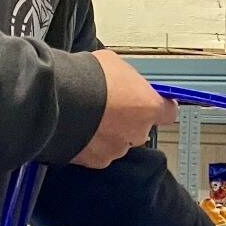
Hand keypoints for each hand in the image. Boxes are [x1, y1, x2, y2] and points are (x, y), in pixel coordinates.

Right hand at [71, 50, 176, 168]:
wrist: (57, 99)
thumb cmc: (87, 77)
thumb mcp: (113, 64)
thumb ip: (125, 79)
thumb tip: (122, 82)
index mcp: (149, 107)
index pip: (168, 112)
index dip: (160, 107)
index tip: (153, 102)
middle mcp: (137, 132)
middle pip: (140, 129)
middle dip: (127, 120)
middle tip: (108, 107)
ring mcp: (116, 149)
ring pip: (117, 143)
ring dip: (107, 133)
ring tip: (88, 118)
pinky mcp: (95, 161)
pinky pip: (97, 153)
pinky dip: (90, 145)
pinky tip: (78, 130)